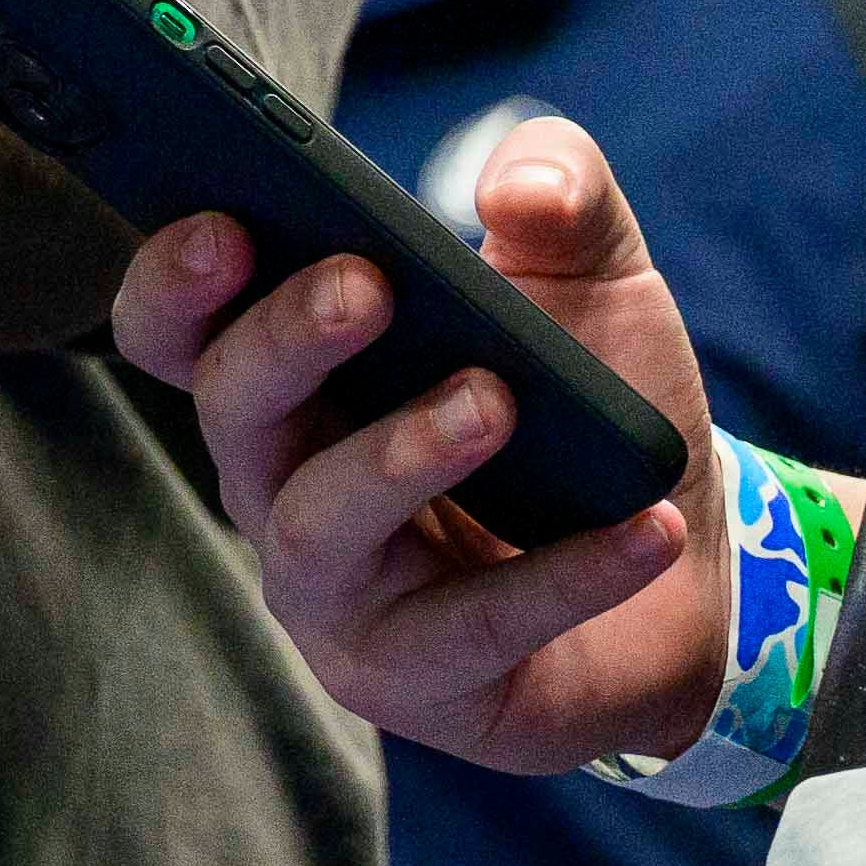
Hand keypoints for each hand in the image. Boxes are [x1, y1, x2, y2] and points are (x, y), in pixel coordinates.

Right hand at [114, 111, 725, 776]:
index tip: (225, 220)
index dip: (173, 278)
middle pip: (233, 409)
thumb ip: (562, 192)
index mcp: (286, 383)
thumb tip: (517, 184)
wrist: (692, 583)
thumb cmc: (592, 418)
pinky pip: (473, 627)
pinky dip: (562, 576)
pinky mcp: (415, 680)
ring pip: (319, 522)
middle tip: (365, 284)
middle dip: (285, 340)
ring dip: (399, 455)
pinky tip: (642, 527)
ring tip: (493, 401)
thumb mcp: (592, 280)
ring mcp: (334, 593)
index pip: (174, 330)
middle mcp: (279, 484)